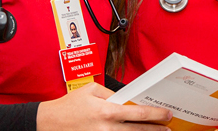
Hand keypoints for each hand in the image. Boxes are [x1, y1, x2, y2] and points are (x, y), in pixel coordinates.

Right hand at [37, 83, 171, 129]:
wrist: (49, 123)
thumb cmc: (69, 105)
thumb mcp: (90, 90)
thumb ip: (111, 94)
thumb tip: (127, 98)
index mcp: (106, 111)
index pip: (137, 113)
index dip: (155, 114)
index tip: (166, 114)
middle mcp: (106, 128)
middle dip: (156, 129)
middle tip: (168, 127)